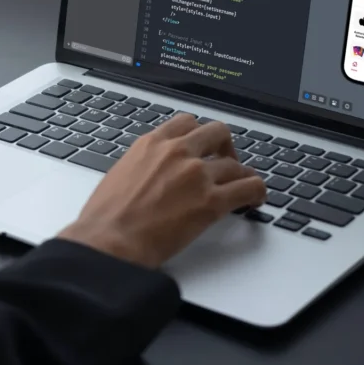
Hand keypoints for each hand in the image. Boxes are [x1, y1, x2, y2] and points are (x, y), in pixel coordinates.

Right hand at [59, 115, 265, 268]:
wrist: (109, 241)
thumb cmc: (106, 217)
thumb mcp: (119, 174)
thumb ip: (143, 165)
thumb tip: (153, 172)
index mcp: (152, 144)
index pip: (186, 123)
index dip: (200, 134)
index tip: (203, 145)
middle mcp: (177, 152)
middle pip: (218, 132)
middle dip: (225, 146)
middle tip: (225, 161)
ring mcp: (196, 175)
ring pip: (236, 163)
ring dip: (242, 175)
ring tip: (243, 187)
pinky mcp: (211, 202)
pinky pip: (248, 187)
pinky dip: (257, 192)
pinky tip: (255, 200)